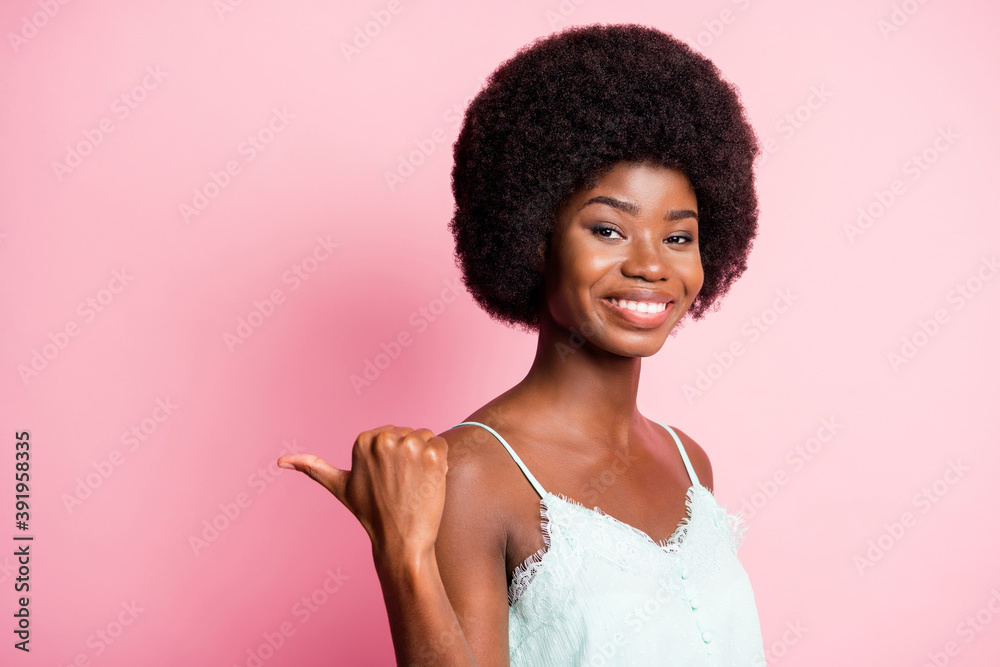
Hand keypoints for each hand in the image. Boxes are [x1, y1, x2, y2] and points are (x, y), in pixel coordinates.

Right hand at [278, 425, 448, 570]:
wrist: (401, 540)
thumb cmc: (371, 514)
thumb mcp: (340, 487)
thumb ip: (313, 468)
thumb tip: (280, 461)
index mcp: (363, 440)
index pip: (391, 433)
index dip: (394, 457)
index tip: (386, 479)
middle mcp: (384, 438)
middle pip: (409, 433)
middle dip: (410, 456)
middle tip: (400, 485)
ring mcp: (409, 445)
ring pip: (426, 437)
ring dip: (426, 458)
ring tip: (413, 484)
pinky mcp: (432, 453)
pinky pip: (442, 444)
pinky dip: (440, 462)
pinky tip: (428, 481)